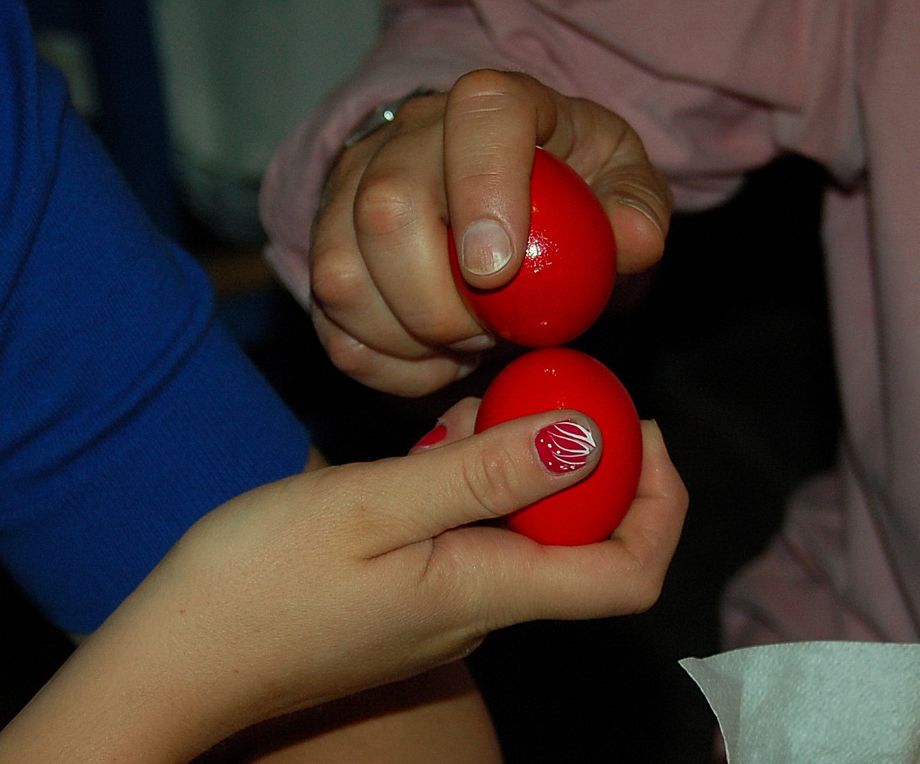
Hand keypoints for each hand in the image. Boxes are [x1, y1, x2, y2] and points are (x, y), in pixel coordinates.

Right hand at [1, 398, 685, 760]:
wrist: (179, 655)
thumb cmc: (259, 581)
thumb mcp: (372, 506)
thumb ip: (482, 473)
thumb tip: (587, 439)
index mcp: (490, 591)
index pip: (630, 573)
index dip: (661, 502)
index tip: (637, 426)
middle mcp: (484, 608)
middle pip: (585, 541)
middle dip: (590, 463)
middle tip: (551, 390)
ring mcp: (447, 604)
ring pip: (524, 527)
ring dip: (521, 463)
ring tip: (483, 406)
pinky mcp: (412, 592)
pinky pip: (472, 530)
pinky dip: (471, 478)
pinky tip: (435, 440)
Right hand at [310, 70, 671, 394]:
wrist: (496, 201)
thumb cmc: (564, 194)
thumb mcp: (618, 187)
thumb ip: (634, 209)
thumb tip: (631, 241)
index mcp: (492, 106)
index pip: (479, 117)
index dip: (484, 189)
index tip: (498, 271)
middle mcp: (406, 139)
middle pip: (387, 211)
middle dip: (443, 303)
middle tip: (492, 330)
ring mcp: (350, 194)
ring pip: (342, 275)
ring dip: (410, 339)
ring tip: (465, 344)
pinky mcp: (327, 254)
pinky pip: (334, 326)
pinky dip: (387, 366)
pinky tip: (432, 360)